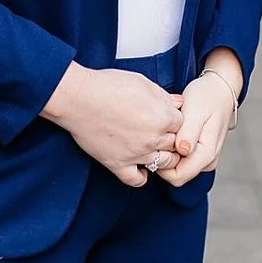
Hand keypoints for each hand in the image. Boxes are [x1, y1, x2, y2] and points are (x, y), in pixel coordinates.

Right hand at [42, 63, 183, 187]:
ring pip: (163, 164)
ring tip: (153, 148)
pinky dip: (142, 177)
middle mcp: (154, 138)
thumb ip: (163, 96)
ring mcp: (137, 154)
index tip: (166, 117)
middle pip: (175, 145)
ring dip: (162, 157)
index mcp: (162, 116)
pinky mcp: (118, 164)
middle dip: (171, 138)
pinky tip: (140, 168)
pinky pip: (137, 180)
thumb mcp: (142, 82)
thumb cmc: (107, 86)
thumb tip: (177, 103)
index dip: (175, 120)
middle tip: (160, 131)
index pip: (183, 124)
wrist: (78, 98)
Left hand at [157, 61, 239, 185]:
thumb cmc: (206, 97)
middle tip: (161, 135)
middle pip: (176, 174)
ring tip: (169, 132)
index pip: (177, 177)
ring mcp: (204, 158)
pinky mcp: (200, 153)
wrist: (218, 89)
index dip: (162, 165)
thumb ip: (188, 133)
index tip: (156, 145)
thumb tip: (182, 151)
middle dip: (164, 159)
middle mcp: (207, 161)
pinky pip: (181, 159)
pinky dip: (173, 149)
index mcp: (206, 154)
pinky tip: (173, 133)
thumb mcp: (195, 111)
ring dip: (168, 154)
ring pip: (178, 168)